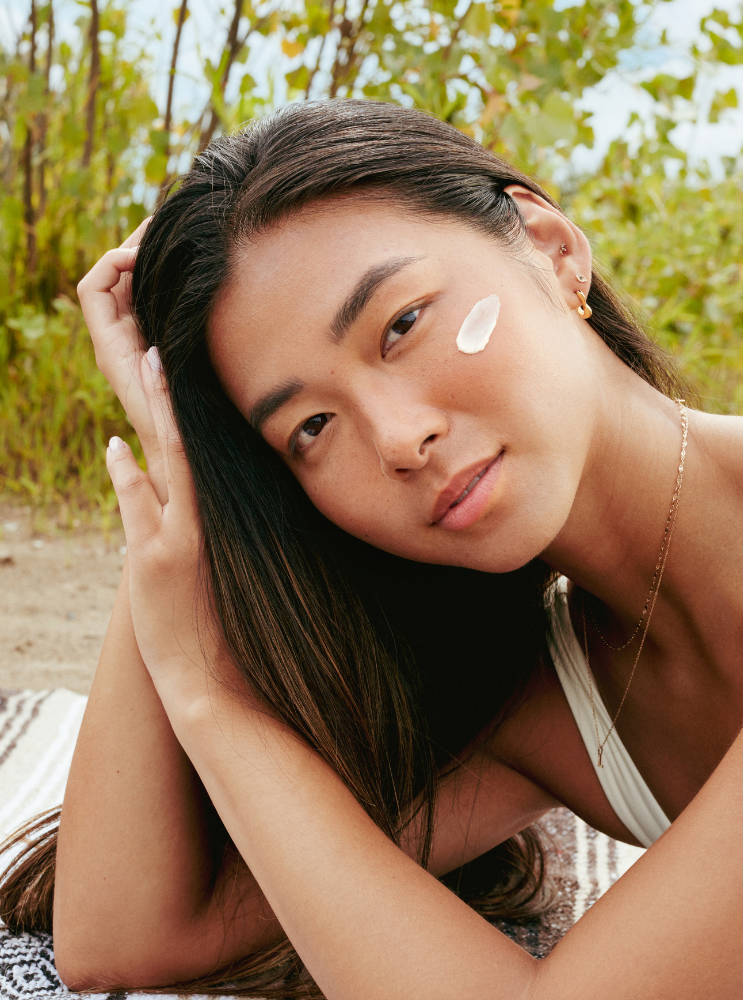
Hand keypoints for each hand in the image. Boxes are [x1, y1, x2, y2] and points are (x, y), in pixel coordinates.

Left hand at [78, 220, 167, 502]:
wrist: (178, 469)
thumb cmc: (177, 446)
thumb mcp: (167, 417)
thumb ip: (159, 387)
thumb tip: (152, 350)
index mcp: (114, 352)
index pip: (95, 288)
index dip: (115, 260)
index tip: (150, 250)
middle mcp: (118, 345)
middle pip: (111, 281)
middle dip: (133, 248)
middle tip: (166, 223)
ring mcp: (136, 347)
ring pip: (131, 290)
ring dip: (149, 262)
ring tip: (177, 238)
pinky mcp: (154, 350)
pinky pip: (149, 305)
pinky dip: (163, 281)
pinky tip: (191, 273)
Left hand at [104, 348, 215, 699]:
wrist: (211, 678)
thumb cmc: (217, 627)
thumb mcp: (216, 573)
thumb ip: (196, 532)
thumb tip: (172, 502)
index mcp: (218, 522)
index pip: (202, 455)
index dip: (188, 412)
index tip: (180, 373)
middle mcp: (202, 521)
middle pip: (186, 444)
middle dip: (169, 396)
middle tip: (161, 349)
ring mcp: (179, 537)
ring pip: (168, 460)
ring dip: (155, 412)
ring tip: (145, 367)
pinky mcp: (156, 559)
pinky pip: (140, 504)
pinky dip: (125, 474)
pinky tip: (116, 446)